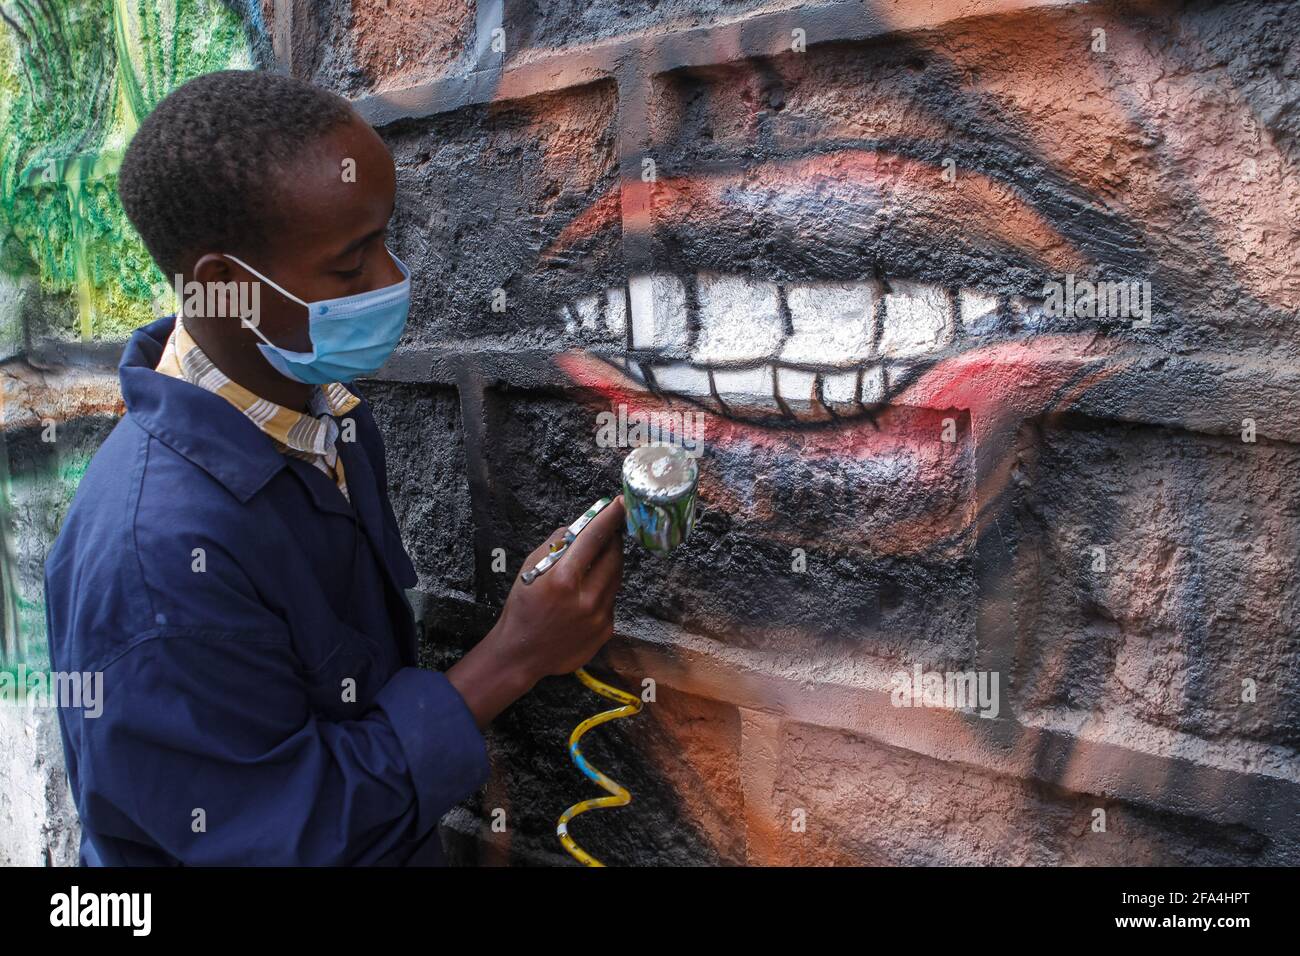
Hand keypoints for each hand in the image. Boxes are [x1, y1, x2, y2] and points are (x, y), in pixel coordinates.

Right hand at [495, 495, 626, 681]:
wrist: (522, 654)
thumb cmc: (522, 608)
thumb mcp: (529, 570)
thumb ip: (556, 545)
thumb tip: (580, 527)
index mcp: (563, 579)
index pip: (595, 538)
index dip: (610, 517)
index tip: (620, 503)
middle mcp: (586, 598)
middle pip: (614, 556)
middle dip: (613, 540)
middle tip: (609, 531)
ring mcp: (599, 616)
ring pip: (616, 578)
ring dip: (610, 564)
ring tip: (595, 562)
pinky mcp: (606, 630)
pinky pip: (612, 600)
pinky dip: (604, 590)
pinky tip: (586, 594)